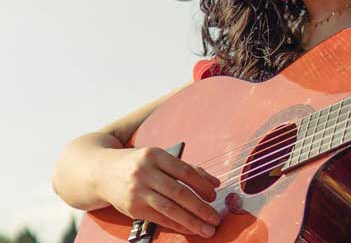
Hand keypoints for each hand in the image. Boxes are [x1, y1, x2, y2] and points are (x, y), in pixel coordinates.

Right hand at [96, 147, 221, 236]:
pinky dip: (177, 225)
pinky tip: (190, 228)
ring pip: (169, 209)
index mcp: (155, 155)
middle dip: (200, 208)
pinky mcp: (132, 208)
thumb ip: (188, 169)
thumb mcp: (161, 159)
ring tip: (207, 229)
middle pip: (179, 193)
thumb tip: (215, 183)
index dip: (202, 185)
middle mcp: (145, 172)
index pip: (185, 171)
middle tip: (216, 219)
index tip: (214, 196)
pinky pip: (159, 218)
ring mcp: (137, 191)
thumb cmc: (140, 165)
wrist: (101, 172)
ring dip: (191, 221)